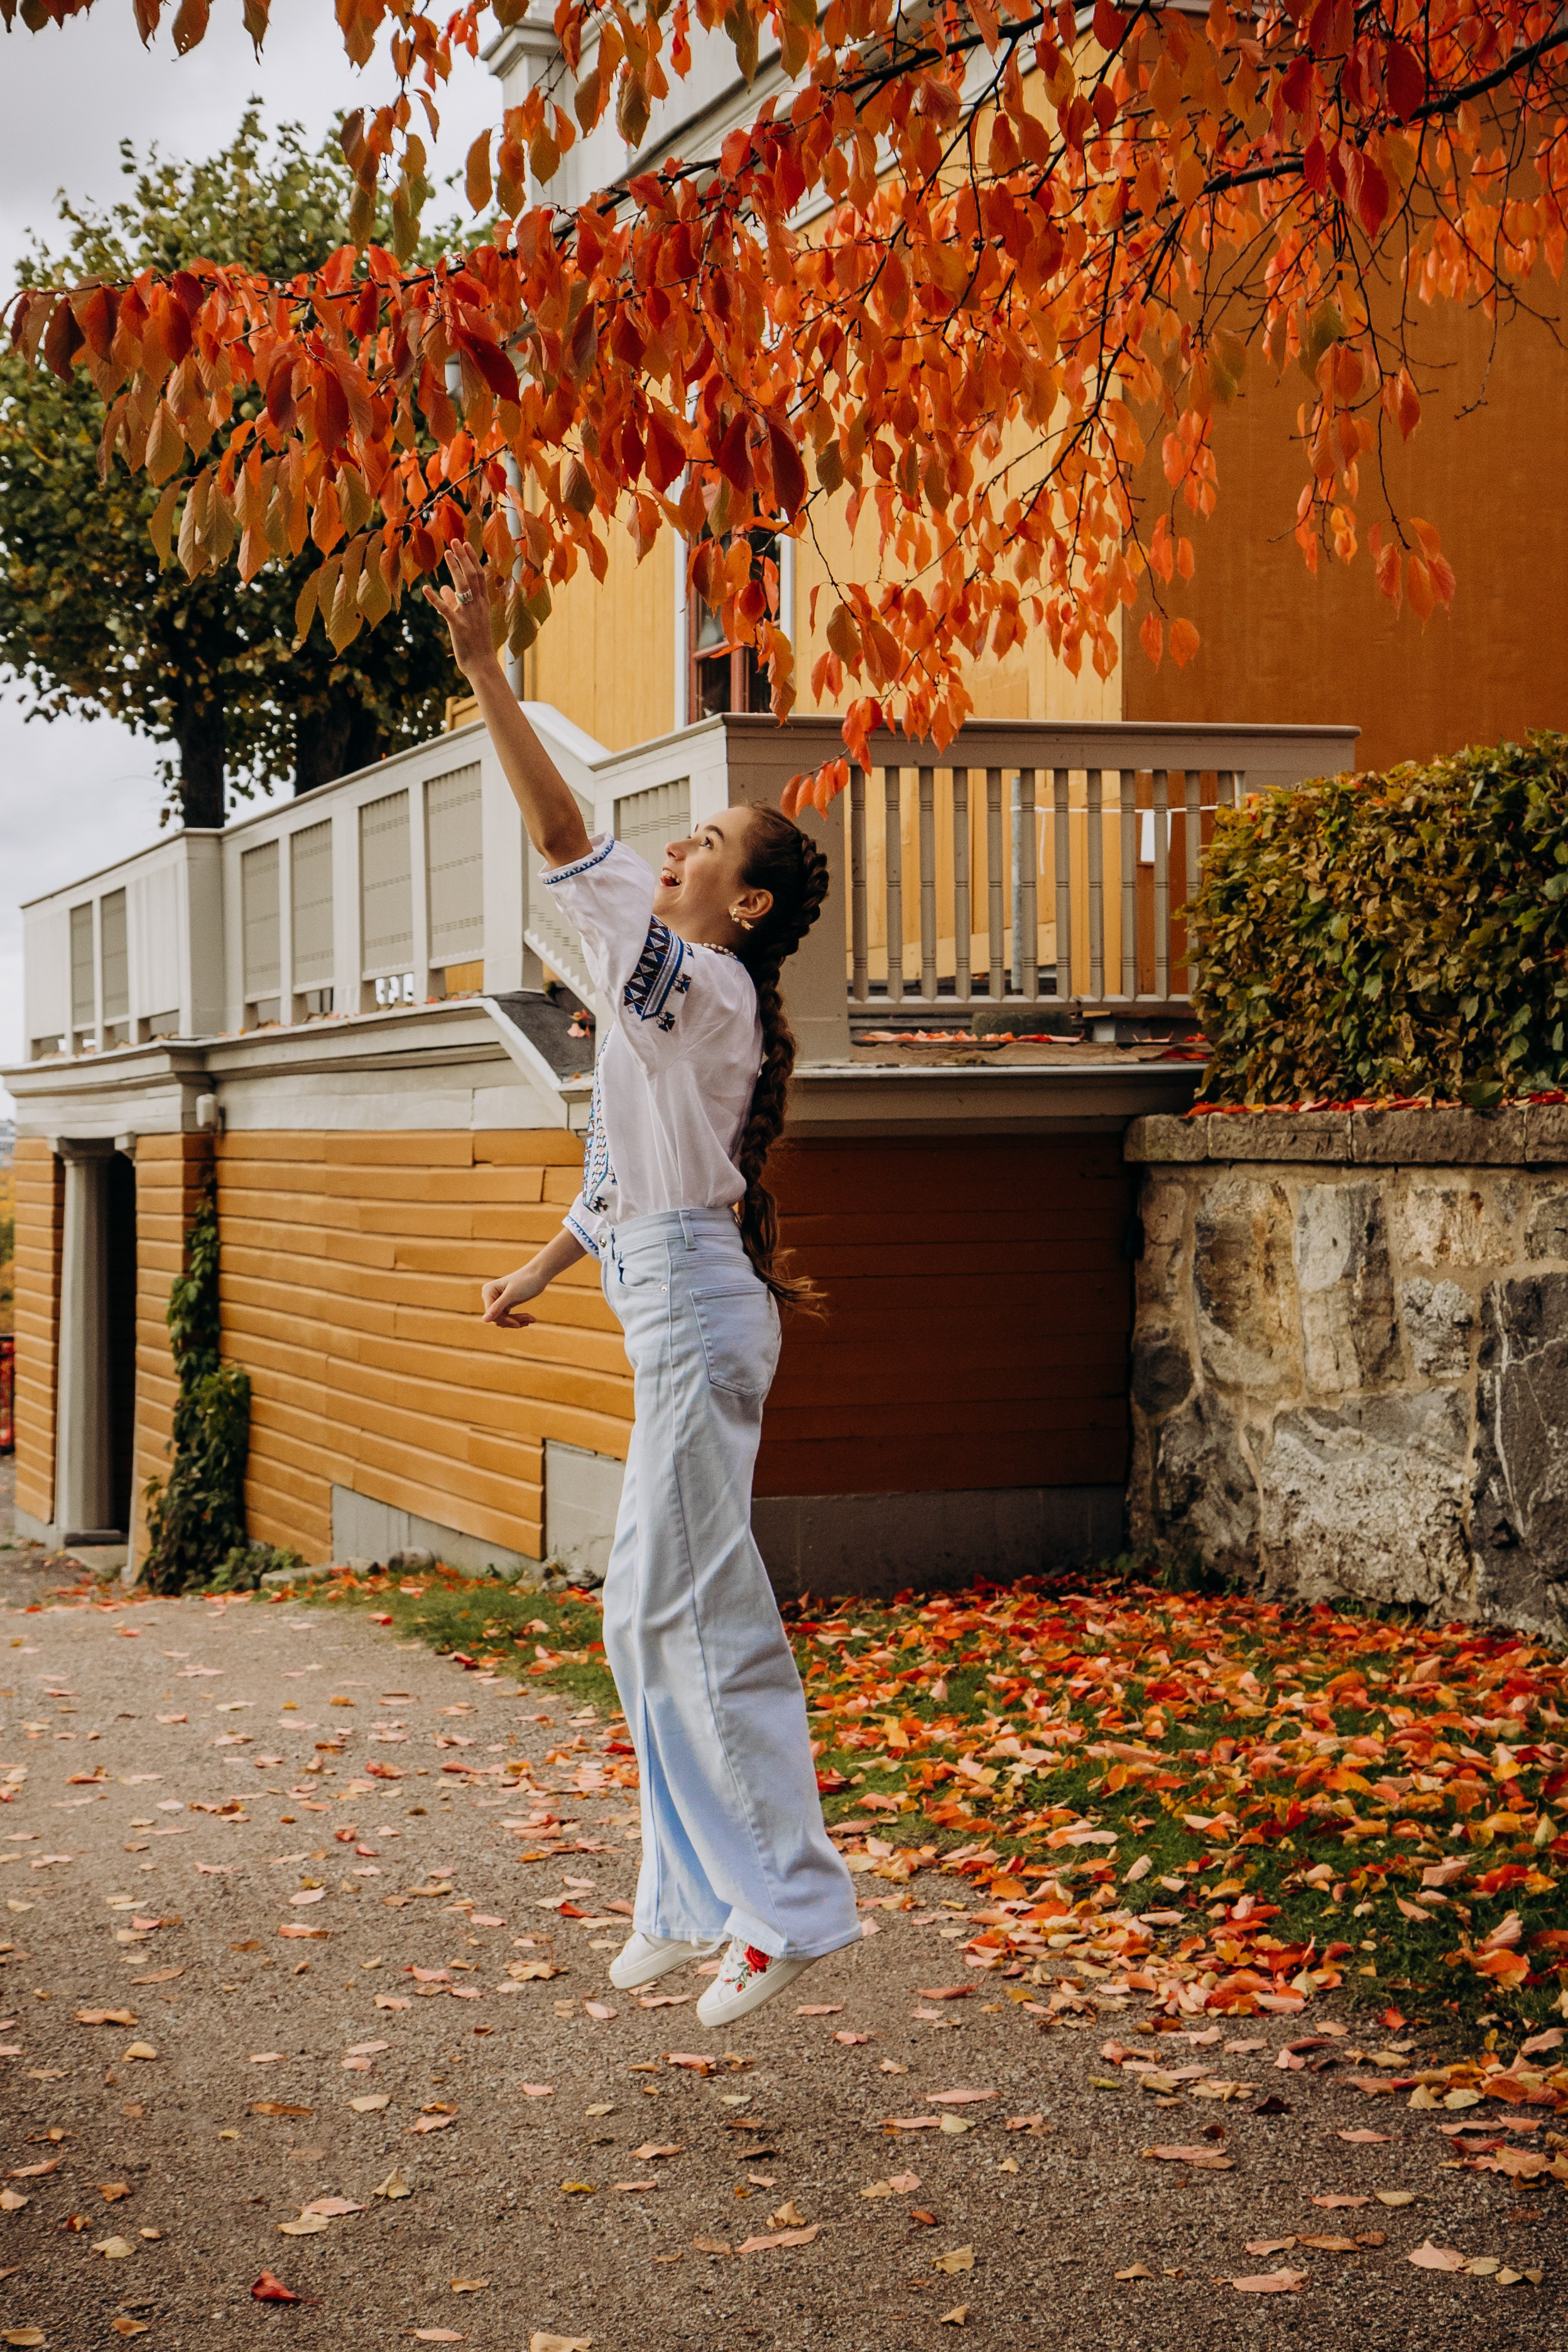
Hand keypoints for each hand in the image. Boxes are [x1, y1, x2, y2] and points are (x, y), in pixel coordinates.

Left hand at [423, 542, 500, 682]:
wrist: (482, 665)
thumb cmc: (476, 643)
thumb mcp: (468, 620)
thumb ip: (456, 602)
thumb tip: (444, 588)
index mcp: (482, 604)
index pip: (479, 577)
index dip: (472, 559)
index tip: (465, 544)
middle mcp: (478, 607)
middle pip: (472, 577)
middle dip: (463, 557)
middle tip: (455, 541)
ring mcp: (469, 616)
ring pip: (463, 587)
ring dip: (454, 568)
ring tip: (447, 553)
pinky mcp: (458, 627)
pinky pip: (446, 610)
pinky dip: (436, 599)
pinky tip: (426, 588)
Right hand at [481, 1264, 545, 1328]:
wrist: (538, 1274)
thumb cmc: (525, 1281)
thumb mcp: (512, 1294)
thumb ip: (497, 1307)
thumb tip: (484, 1320)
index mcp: (488, 1291)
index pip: (491, 1314)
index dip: (504, 1320)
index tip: (518, 1324)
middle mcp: (490, 1296)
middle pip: (497, 1318)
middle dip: (513, 1320)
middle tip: (531, 1320)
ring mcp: (498, 1301)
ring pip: (504, 1320)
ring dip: (518, 1321)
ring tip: (532, 1319)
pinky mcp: (506, 1304)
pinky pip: (508, 1318)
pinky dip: (519, 1319)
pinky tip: (530, 1319)